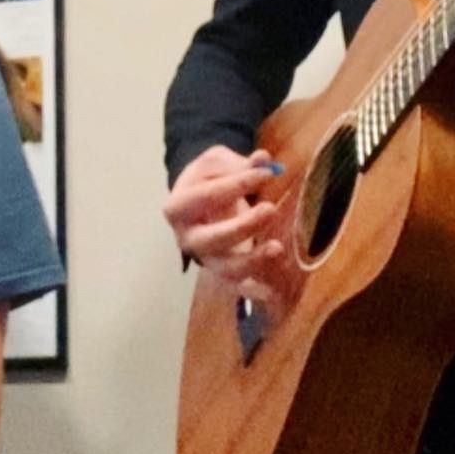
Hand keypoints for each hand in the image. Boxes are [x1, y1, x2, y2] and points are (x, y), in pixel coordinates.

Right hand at [163, 145, 285, 309]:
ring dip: (251, 261)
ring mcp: (205, 259)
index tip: (266, 173)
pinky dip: (254, 293)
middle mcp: (187, 238)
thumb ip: (237, 162)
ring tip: (276, 247)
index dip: (237, 184)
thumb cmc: (207, 179)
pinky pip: (238, 288)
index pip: (206, 196)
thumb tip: (263, 159)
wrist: (198, 200)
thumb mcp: (215, 162)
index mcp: (178, 207)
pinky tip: (272, 293)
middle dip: (242, 226)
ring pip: (225, 268)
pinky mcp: (223, 273)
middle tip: (269, 209)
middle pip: (211, 239)